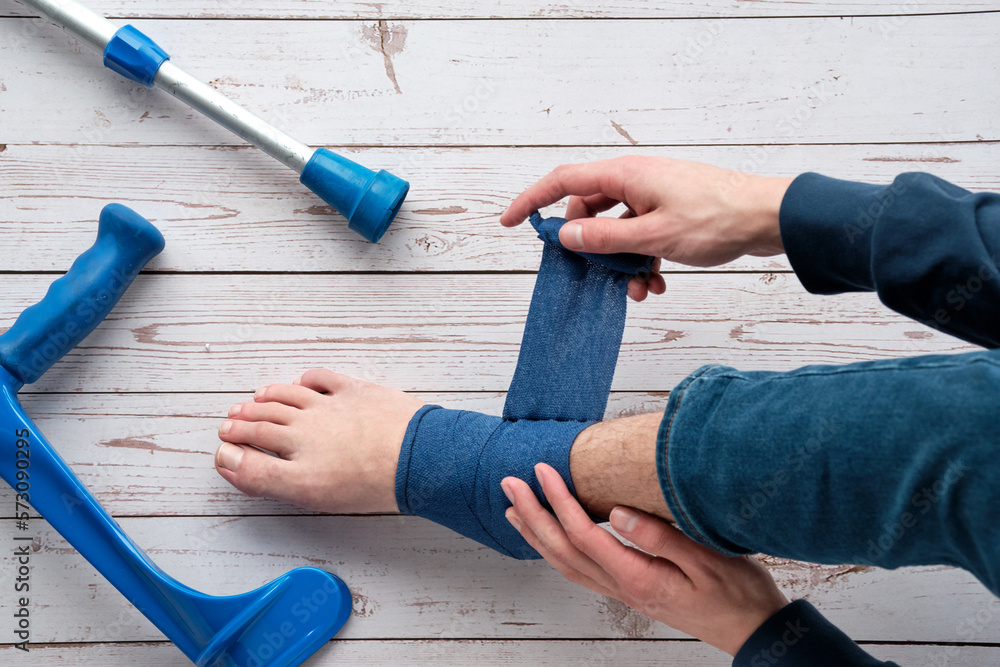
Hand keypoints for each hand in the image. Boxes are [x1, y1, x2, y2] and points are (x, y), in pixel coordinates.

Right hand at [500, 156, 792, 300]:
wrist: (769, 218)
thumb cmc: (718, 218)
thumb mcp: (653, 236)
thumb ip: (605, 239)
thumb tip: (565, 237)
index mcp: (626, 175)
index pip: (563, 181)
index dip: (532, 201)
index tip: (509, 222)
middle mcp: (636, 180)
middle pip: (589, 210)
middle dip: (588, 248)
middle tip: (590, 274)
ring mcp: (654, 195)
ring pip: (616, 229)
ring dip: (619, 262)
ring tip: (636, 289)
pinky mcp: (670, 211)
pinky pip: (640, 235)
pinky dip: (641, 260)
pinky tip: (655, 284)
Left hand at [501, 463, 788, 655]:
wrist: (752, 629)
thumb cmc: (736, 593)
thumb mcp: (707, 559)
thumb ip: (660, 536)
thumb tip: (616, 513)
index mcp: (639, 577)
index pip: (585, 534)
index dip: (559, 501)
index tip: (543, 471)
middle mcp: (623, 588)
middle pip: (564, 550)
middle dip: (533, 514)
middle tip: (510, 484)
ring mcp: (623, 592)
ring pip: (566, 564)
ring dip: (537, 534)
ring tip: (514, 509)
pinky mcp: (629, 590)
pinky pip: (580, 570)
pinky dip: (556, 551)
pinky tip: (550, 538)